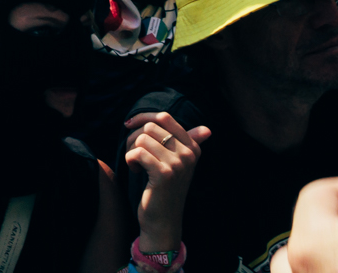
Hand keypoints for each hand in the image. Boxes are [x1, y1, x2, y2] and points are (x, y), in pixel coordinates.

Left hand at [123, 111, 210, 251]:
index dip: (143, 117)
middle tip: (134, 154)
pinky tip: (136, 171)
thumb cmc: (165, 188)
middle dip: (133, 138)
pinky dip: (130, 160)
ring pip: (142, 138)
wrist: (163, 220)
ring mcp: (178, 164)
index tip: (129, 125)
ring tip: (137, 165)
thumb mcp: (178, 164)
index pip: (165, 117)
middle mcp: (189, 154)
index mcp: (193, 147)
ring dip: (131, 150)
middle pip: (151, 126)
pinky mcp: (165, 174)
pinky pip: (138, 152)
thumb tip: (207, 129)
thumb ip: (189, 144)